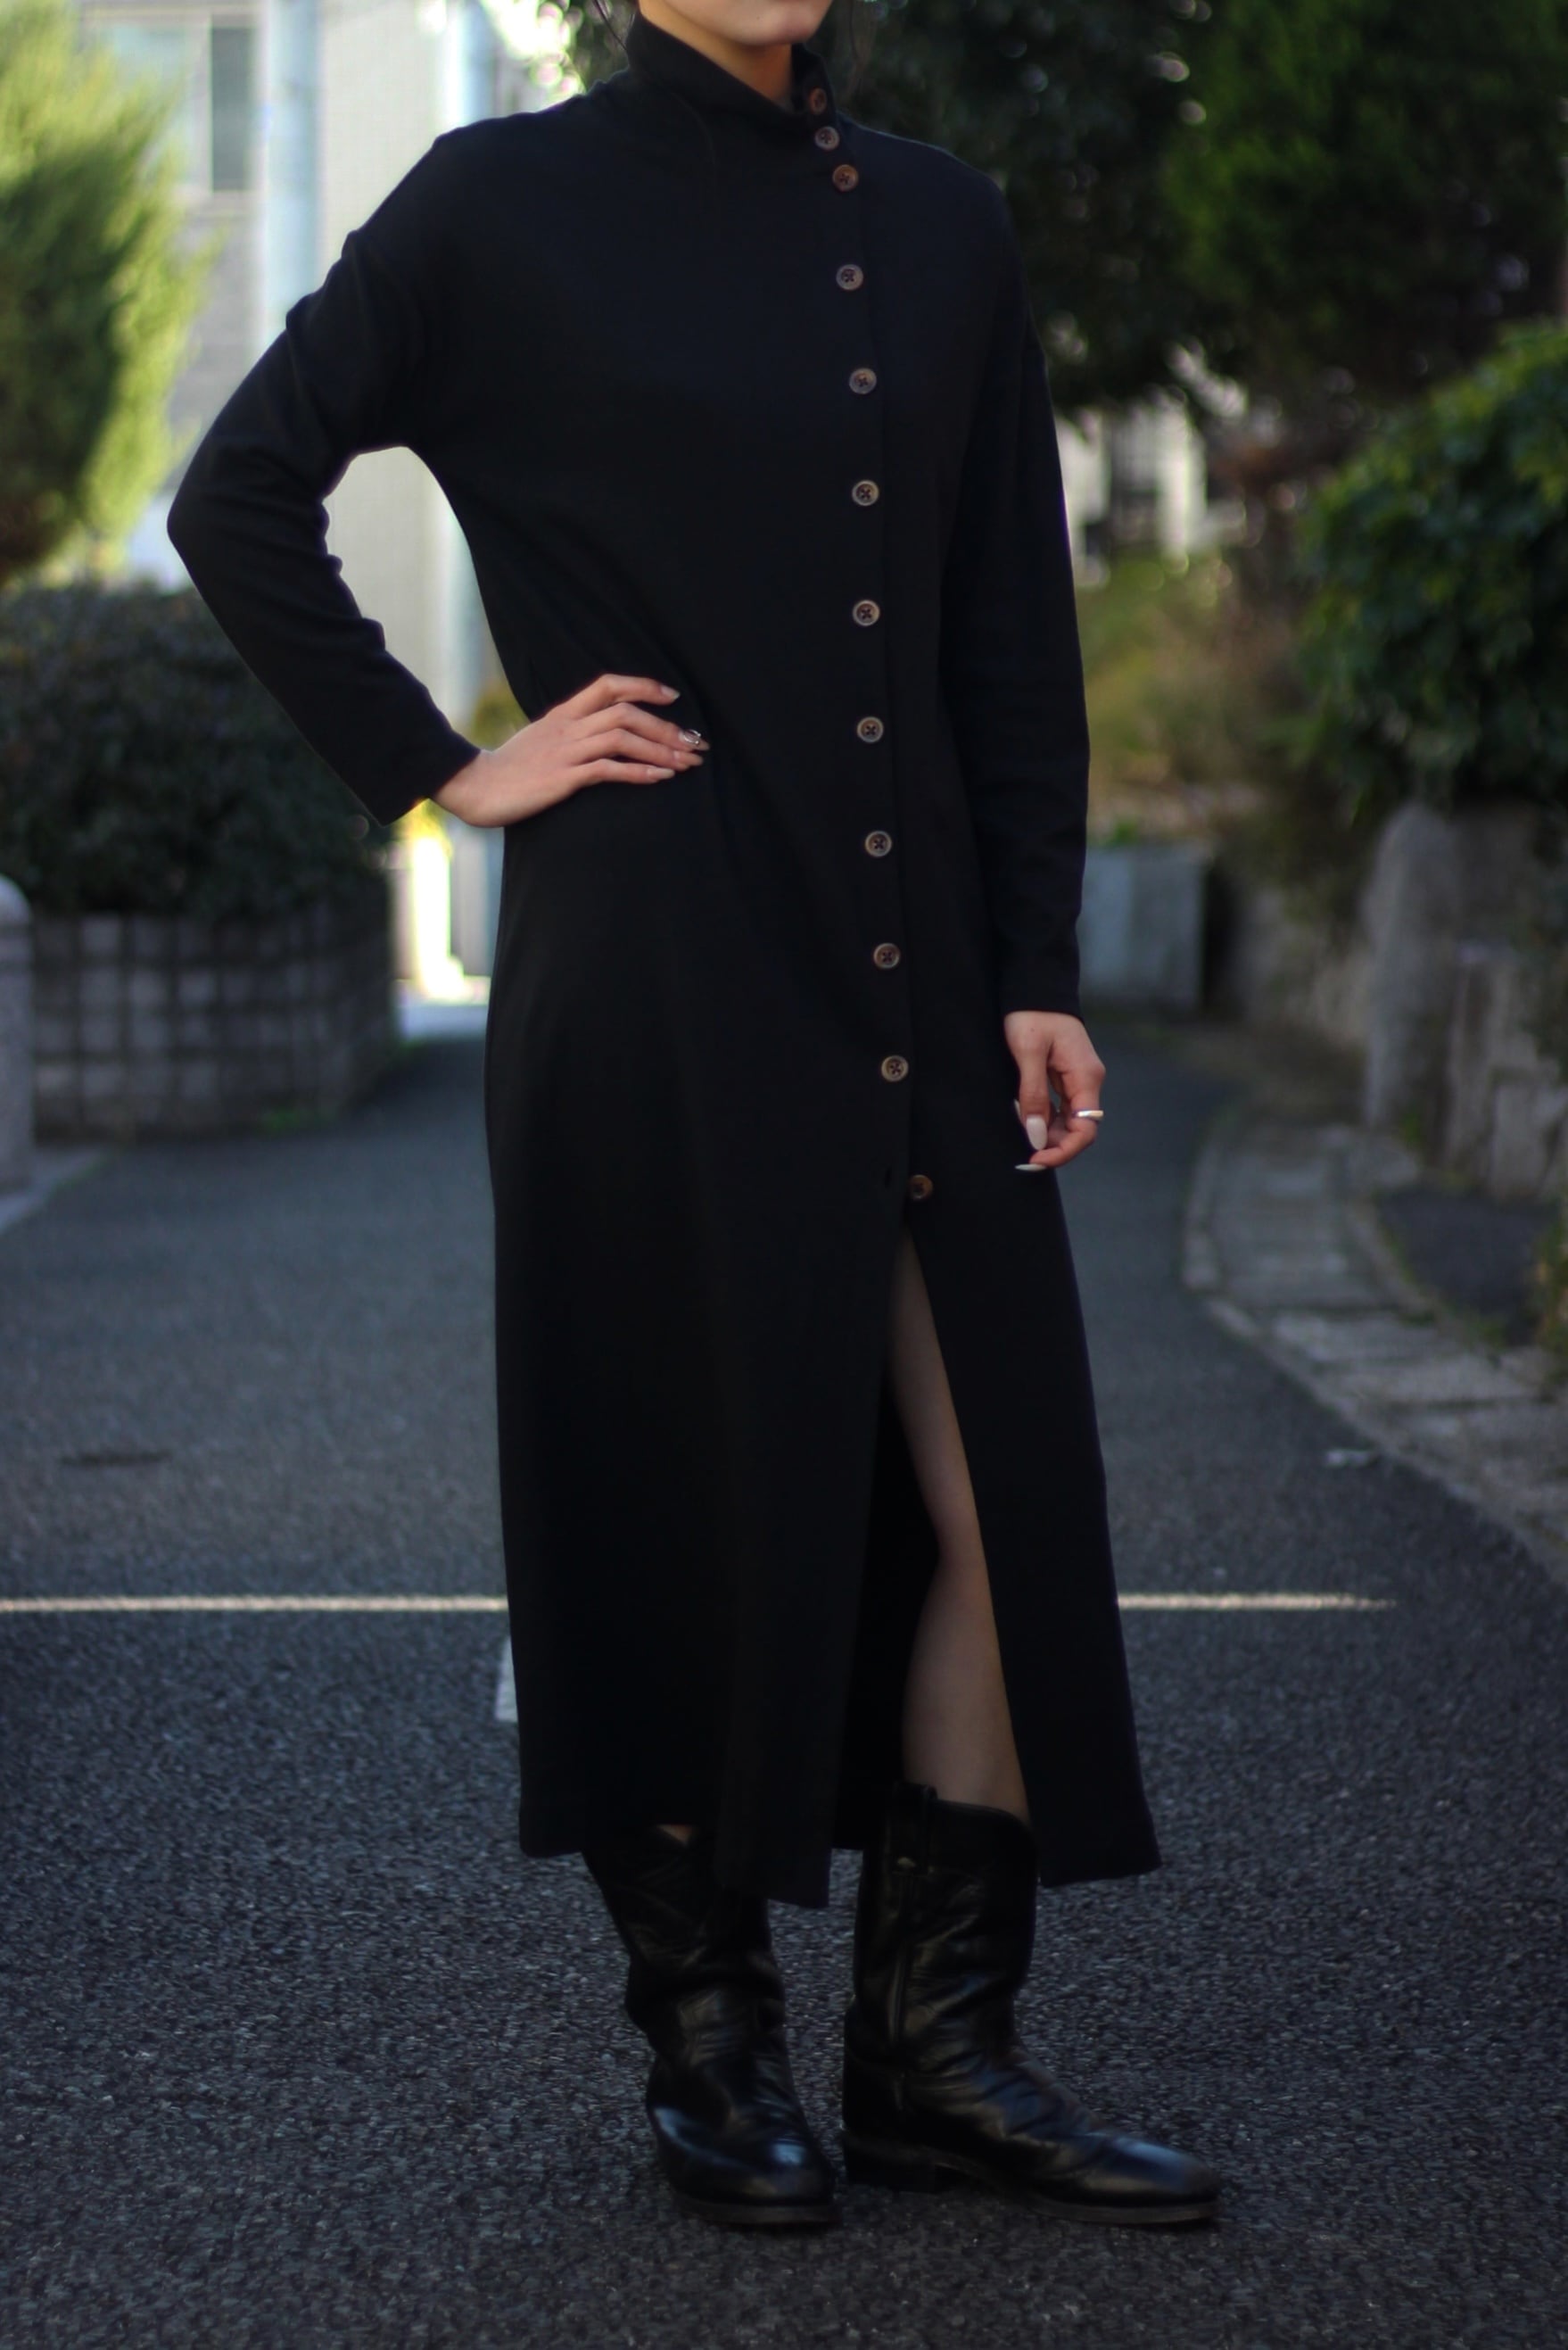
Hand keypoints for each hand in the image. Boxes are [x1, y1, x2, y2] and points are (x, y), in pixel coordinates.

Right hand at [433, 673, 705, 827]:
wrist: (477, 787)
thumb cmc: (511, 769)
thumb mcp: (542, 739)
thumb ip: (571, 732)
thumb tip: (602, 735)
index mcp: (563, 713)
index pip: (608, 685)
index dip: (643, 686)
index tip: (672, 697)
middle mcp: (568, 726)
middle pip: (626, 713)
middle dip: (666, 728)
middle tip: (695, 744)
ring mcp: (566, 751)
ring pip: (622, 737)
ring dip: (660, 750)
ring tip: (687, 763)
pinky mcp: (563, 778)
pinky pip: (608, 769)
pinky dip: (639, 772)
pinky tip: (661, 778)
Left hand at [1004, 1010, 1104, 1170]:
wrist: (1035, 985)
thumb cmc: (1031, 1014)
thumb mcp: (1028, 1054)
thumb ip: (1033, 1096)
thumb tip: (1036, 1136)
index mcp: (1086, 1076)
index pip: (1086, 1129)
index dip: (1064, 1151)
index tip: (1036, 1158)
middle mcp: (1087, 1081)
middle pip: (1079, 1129)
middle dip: (1055, 1147)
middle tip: (1025, 1158)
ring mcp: (1077, 1079)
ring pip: (1069, 1121)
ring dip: (1049, 1136)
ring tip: (1023, 1141)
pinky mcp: (1065, 1076)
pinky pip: (1059, 1108)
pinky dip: (1045, 1120)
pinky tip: (1027, 1123)